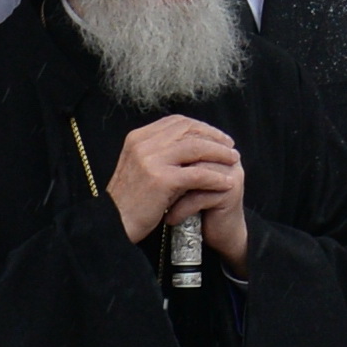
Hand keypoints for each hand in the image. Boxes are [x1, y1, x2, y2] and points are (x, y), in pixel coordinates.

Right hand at [110, 117, 247, 273]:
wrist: (112, 225)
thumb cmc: (129, 200)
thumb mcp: (139, 167)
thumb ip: (160, 153)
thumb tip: (192, 144)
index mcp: (138, 138)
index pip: (176, 122)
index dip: (200, 127)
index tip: (216, 136)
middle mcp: (144, 144)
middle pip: (189, 131)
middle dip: (214, 137)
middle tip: (230, 146)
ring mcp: (152, 160)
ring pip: (196, 148)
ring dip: (219, 153)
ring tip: (234, 160)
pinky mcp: (161, 180)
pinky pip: (197, 174)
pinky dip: (215, 177)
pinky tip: (226, 182)